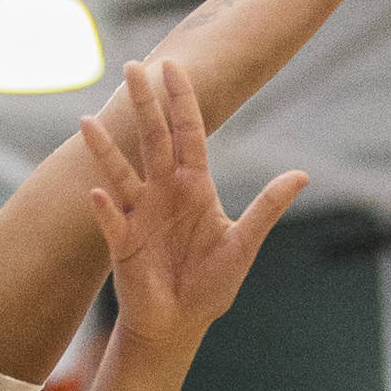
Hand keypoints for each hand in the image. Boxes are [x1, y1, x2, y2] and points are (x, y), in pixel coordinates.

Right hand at [81, 60, 306, 358]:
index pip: (188, 134)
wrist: (179, 323)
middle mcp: (164, 192)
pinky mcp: (122, 242)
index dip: (181, 101)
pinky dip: (104, 208)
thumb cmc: (211, 285)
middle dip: (144, 104)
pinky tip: (96, 194)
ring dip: (106, 149)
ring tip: (88, 122)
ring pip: (121, 173)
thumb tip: (301, 175)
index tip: (173, 66)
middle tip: (132, 67)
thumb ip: (267, 208)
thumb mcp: (243, 244)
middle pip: (153, 139)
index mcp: (195, 186)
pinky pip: (111, 221)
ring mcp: (139, 214)